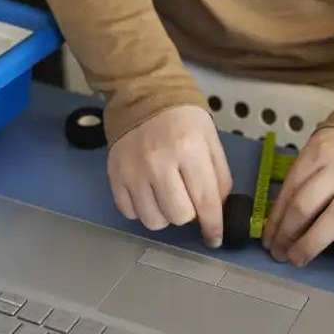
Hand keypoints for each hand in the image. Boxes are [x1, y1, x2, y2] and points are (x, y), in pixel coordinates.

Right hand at [107, 105, 232, 246]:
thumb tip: (218, 210)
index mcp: (189, 150)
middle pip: (179, 216)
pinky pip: (130, 213)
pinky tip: (148, 192)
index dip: (213, 226)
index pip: (205, 201)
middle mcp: (158, 163)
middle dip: (189, 214)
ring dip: (165, 215)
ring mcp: (133, 171)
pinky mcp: (114, 176)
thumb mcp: (210, 139)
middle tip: (188, 197)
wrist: (141, 95)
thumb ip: (219, 175)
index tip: (214, 238)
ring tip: (167, 195)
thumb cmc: (182, 117)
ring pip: (153, 220)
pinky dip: (142, 209)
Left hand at [263, 128, 333, 265]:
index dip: (275, 221)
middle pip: (307, 205)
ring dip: (313, 242)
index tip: (268, 242)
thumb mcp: (316, 151)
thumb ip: (302, 178)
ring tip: (299, 260)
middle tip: (280, 255)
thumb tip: (280, 218)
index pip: (290, 192)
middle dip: (288, 234)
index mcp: (316, 155)